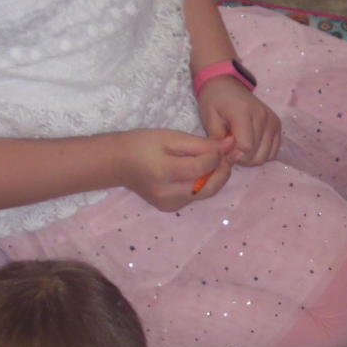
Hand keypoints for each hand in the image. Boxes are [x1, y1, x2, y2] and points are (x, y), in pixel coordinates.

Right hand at [114, 129, 234, 210]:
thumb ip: (201, 143)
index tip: (224, 145)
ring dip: (216, 178)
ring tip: (216, 162)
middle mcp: (167, 194)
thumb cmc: (142, 144)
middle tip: (228, 156)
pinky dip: (203, 184)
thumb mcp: (170, 137)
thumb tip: (229, 145)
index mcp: (164, 172)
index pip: (200, 169)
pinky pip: (195, 196)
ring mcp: (169, 204)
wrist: (118, 164)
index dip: (217, 158)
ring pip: (205, 194)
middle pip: (208, 187)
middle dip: (223, 171)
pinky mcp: (171, 208)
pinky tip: (201, 172)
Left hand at [197, 77, 280, 165]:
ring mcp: (272, 121)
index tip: (225, 152)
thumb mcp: (208, 118)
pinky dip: (261, 153)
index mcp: (243, 112)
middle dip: (242, 159)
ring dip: (251, 158)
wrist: (226, 85)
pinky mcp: (277, 125)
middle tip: (230, 150)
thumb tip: (228, 154)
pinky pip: (273, 151)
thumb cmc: (214, 101)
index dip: (234, 156)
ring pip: (266, 156)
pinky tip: (250, 146)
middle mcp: (263, 116)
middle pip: (257, 154)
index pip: (246, 147)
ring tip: (239, 148)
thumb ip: (217, 138)